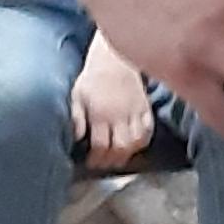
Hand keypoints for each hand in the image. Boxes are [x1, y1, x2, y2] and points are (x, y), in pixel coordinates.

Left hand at [68, 39, 155, 165]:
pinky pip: (148, 129)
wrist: (114, 59)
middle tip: (105, 164)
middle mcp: (119, 115)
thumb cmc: (92, 78)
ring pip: (135, 141)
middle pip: (120, 147)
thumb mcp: (77, 96)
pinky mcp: (145, 107)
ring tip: (119, 158)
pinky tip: (135, 144)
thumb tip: (76, 137)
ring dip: (128, 153)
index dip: (96, 158)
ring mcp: (134, 112)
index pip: (100, 145)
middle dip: (111, 160)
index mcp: (100, 114)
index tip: (91, 163)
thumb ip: (76, 117)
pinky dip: (143, 140)